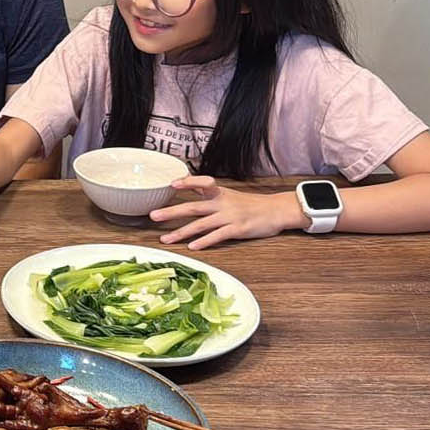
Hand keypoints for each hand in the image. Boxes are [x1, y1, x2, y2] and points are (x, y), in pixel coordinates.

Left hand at [149, 175, 309, 249]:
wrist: (276, 210)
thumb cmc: (250, 203)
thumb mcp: (228, 193)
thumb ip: (207, 191)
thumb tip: (185, 182)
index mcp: (219, 193)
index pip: (201, 184)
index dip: (187, 183)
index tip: (171, 184)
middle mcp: (222, 203)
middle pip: (193, 207)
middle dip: (171, 212)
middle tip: (153, 216)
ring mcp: (229, 216)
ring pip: (201, 225)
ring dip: (181, 232)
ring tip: (166, 239)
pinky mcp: (237, 229)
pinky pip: (217, 236)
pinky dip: (204, 242)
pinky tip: (193, 247)